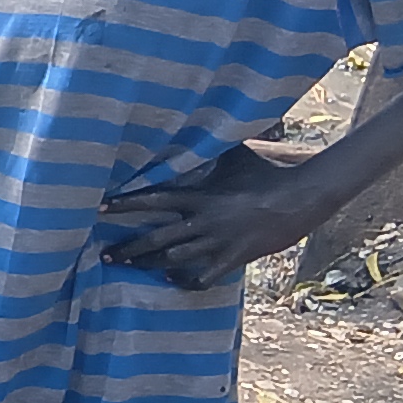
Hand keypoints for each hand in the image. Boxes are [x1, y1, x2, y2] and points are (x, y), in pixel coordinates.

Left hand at [96, 145, 345, 288]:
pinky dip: (186, 281)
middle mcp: (206, 222)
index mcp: (201, 196)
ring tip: (127, 267)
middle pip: (158, 240)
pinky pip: (205, 277)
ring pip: (175, 260)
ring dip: (149, 265)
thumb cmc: (267, 171)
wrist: (302, 197)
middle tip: (105, 255)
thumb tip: (192, 121)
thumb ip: (209, 146)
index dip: (126, 204)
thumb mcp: (234, 155)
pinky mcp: (236, 259)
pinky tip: (171, 280)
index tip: (100, 208)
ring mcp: (220, 243)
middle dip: (129, 249)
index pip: (154, 200)